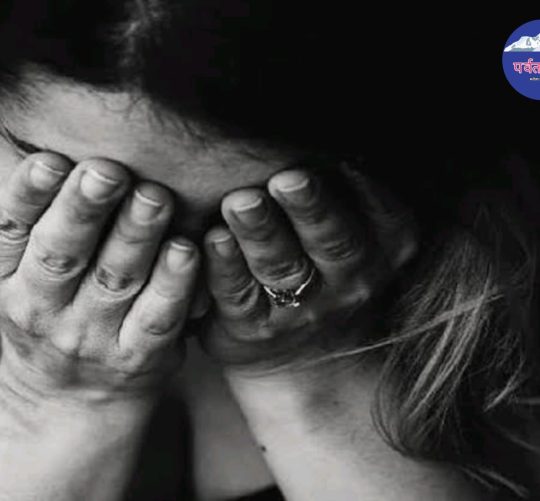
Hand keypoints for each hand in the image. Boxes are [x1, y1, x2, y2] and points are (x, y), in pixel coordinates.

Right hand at [0, 153, 198, 410]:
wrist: (66, 405)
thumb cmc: (53, 322)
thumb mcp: (20, 281)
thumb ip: (37, 228)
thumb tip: (55, 157)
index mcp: (10, 281)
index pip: (12, 232)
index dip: (28, 196)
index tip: (52, 161)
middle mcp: (44, 309)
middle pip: (63, 253)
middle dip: (85, 210)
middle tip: (108, 171)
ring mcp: (92, 337)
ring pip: (115, 280)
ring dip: (136, 237)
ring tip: (154, 197)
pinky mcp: (137, 357)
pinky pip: (157, 317)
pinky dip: (172, 285)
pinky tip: (187, 251)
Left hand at [202, 164, 416, 370]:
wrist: (311, 356)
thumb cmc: (332, 273)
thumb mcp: (361, 238)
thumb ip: (348, 196)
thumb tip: (330, 136)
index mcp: (382, 252)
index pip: (382, 218)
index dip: (362, 191)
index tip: (342, 161)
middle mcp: (348, 283)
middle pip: (333, 242)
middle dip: (311, 208)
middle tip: (288, 179)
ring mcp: (301, 310)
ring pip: (281, 267)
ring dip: (260, 232)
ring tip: (241, 202)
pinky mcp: (254, 328)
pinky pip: (239, 296)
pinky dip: (226, 267)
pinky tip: (214, 239)